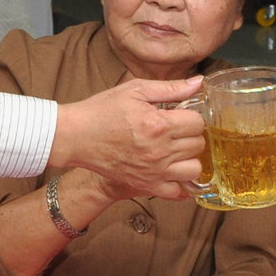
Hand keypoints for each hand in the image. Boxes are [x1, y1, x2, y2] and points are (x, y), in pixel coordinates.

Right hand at [49, 75, 206, 199]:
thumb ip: (171, 88)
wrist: (76, 136)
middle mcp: (159, 151)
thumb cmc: (102, 111)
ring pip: (194, 170)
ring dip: (189, 159)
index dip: (192, 116)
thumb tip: (199, 83)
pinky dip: (180, 184)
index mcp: (159, 125)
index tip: (181, 115)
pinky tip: (174, 171)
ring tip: (177, 150)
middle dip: (191, 135)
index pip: (198, 123)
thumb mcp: (135, 90)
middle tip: (177, 130)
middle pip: (198, 145)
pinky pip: (177, 193)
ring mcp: (153, 171)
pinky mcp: (145, 185)